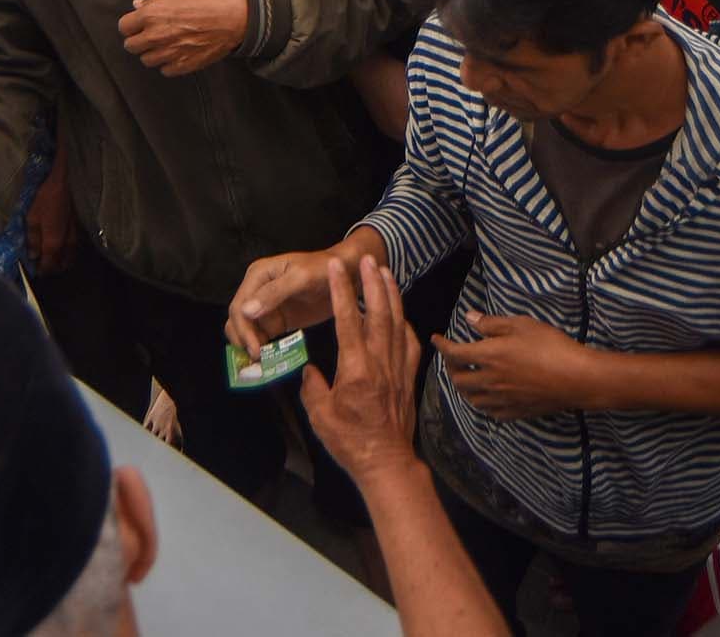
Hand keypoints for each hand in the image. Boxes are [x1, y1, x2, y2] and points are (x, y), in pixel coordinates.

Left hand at [25, 141, 78, 273]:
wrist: (70, 181)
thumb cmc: (48, 198)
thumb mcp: (33, 216)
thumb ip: (33, 239)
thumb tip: (33, 256)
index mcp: (54, 244)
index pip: (48, 266)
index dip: (41, 270)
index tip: (34, 268)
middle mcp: (68, 245)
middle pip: (62, 265)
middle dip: (53, 267)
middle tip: (43, 261)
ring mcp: (77, 238)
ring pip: (70, 256)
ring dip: (62, 259)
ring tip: (52, 253)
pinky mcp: (82, 230)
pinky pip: (75, 247)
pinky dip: (68, 250)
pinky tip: (62, 243)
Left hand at [117, 0, 247, 74]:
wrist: (237, 16)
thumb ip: (155, 0)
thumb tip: (137, 5)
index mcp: (152, 15)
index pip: (124, 27)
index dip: (131, 24)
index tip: (138, 23)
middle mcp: (156, 37)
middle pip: (131, 46)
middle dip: (137, 39)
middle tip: (150, 33)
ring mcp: (170, 54)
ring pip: (147, 60)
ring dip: (152, 52)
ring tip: (165, 43)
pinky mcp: (184, 66)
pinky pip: (165, 70)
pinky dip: (168, 63)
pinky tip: (177, 52)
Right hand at [228, 248, 339, 354]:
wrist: (347, 276)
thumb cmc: (324, 270)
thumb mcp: (301, 278)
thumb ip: (274, 293)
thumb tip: (246, 311)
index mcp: (258, 275)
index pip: (239, 306)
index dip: (243, 329)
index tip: (255, 350)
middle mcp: (257, 290)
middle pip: (238, 319)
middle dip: (244, 339)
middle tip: (258, 359)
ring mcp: (266, 306)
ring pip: (247, 330)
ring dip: (250, 345)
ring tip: (262, 362)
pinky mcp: (277, 320)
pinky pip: (262, 336)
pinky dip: (261, 348)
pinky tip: (268, 360)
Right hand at [301, 256, 423, 485]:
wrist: (386, 462)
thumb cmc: (350, 441)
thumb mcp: (320, 416)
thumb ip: (312, 387)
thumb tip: (310, 370)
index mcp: (356, 369)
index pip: (348, 320)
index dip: (342, 290)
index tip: (337, 268)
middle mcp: (380, 362)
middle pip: (379, 313)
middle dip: (373, 282)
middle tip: (368, 258)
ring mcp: (398, 368)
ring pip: (397, 323)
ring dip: (391, 295)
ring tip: (385, 272)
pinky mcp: (408, 377)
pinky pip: (409, 343)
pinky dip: (404, 323)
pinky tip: (400, 315)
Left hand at [431, 311, 593, 420]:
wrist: (577, 378)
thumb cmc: (551, 346)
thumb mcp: (522, 325)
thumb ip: (492, 324)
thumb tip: (470, 319)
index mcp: (489, 357)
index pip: (454, 353)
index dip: (442, 346)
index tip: (436, 338)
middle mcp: (490, 381)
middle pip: (459, 380)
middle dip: (451, 368)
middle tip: (454, 358)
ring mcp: (502, 399)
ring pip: (472, 399)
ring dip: (464, 387)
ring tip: (467, 378)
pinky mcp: (516, 412)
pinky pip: (490, 411)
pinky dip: (482, 403)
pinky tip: (487, 397)